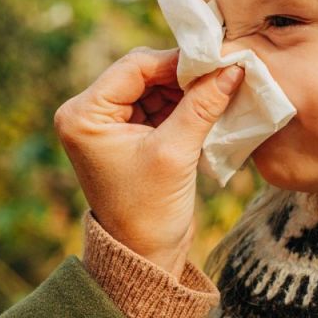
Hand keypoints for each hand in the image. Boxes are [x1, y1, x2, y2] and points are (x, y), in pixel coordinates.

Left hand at [54, 47, 243, 277]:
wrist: (144, 256)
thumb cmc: (150, 211)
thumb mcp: (176, 153)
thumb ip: (202, 106)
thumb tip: (233, 67)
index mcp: (83, 114)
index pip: (134, 67)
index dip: (176, 61)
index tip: (216, 60)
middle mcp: (88, 113)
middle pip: (143, 73)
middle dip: (182, 75)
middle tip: (223, 73)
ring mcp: (108, 123)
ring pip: (154, 87)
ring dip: (186, 89)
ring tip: (221, 91)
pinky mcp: (128, 134)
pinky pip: (158, 105)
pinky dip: (183, 104)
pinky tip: (210, 105)